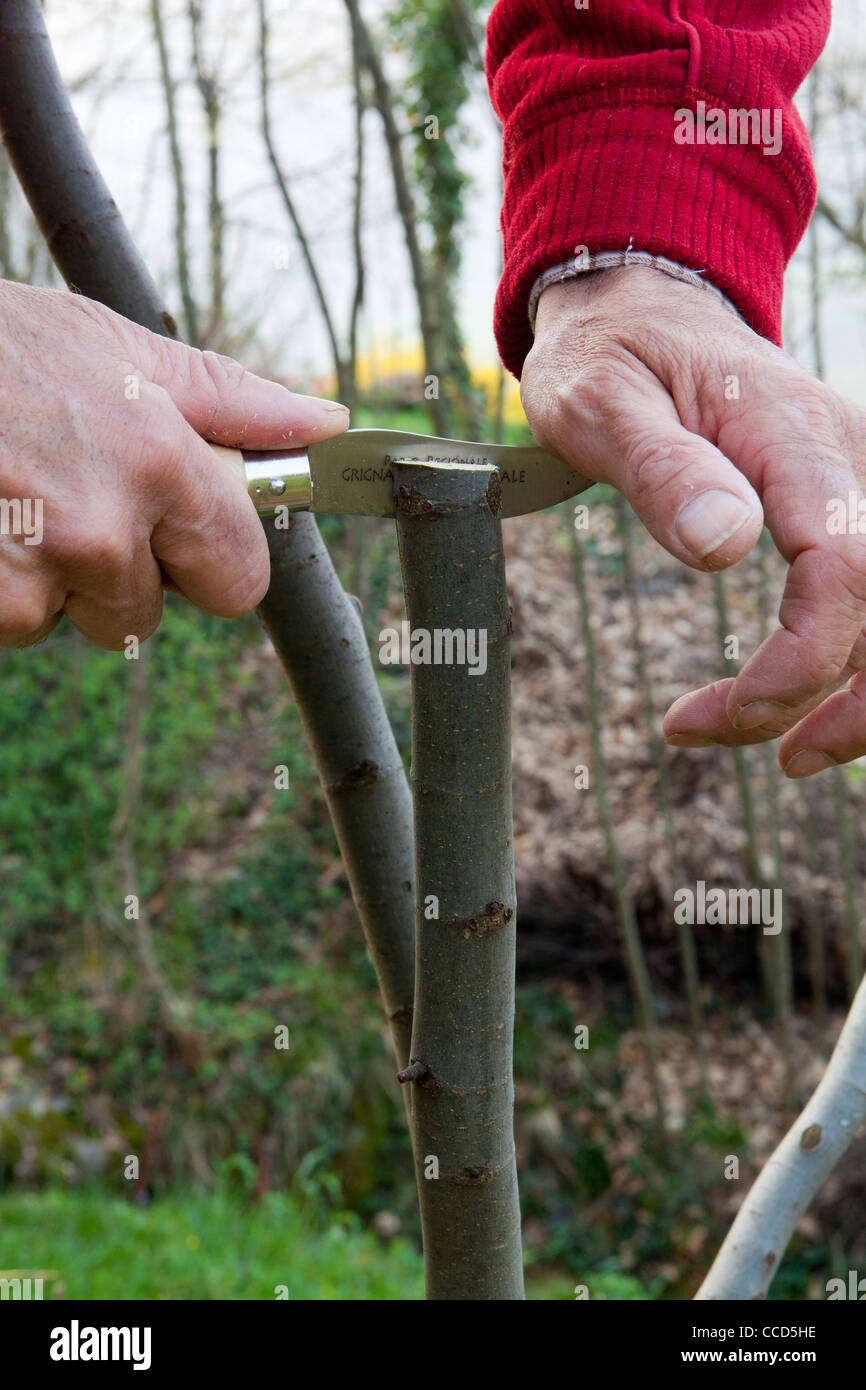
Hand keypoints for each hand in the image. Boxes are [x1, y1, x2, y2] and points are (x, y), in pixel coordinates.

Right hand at [0, 279, 348, 649]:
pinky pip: (14, 624)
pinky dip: (1, 588)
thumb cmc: (4, 346)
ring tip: (15, 501)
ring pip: (71, 622)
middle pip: (147, 615)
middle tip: (68, 499)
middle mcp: (106, 530)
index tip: (177, 536)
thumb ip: (232, 402)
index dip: (207, 563)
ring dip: (50, 582)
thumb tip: (323, 421)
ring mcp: (36, 572)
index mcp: (163, 465)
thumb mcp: (123, 352)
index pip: (238, 581)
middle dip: (118, 573)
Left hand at [521, 265, 865, 777]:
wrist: (642, 308)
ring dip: (851, 696)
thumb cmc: (609, 354)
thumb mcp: (599, 400)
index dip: (803, 658)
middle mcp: (844, 461)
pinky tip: (793, 708)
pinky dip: (843, 664)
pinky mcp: (839, 510)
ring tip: (778, 749)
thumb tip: (726, 545)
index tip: (729, 711)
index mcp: (791, 435)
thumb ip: (661, 468)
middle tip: (720, 733)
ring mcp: (850, 484)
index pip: (844, 562)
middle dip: (827, 696)